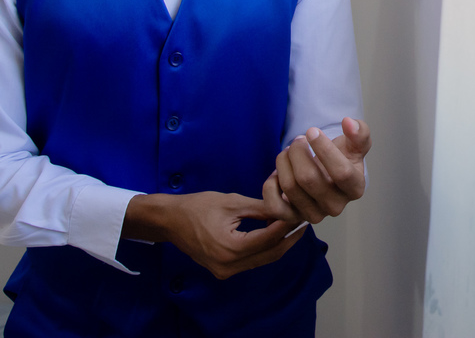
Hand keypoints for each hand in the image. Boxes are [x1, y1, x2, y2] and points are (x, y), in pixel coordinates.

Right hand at [123, 191, 303, 279]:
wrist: (170, 221)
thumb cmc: (198, 207)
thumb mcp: (233, 202)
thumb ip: (261, 208)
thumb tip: (286, 206)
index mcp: (230, 248)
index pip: (269, 238)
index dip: (287, 225)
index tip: (301, 212)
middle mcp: (229, 265)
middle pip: (270, 254)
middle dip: (289, 238)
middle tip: (304, 222)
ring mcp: (225, 271)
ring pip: (263, 259)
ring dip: (279, 244)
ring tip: (293, 226)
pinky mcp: (223, 270)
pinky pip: (252, 261)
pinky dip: (265, 249)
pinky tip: (274, 234)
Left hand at [273, 117, 370, 223]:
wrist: (327, 175)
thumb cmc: (341, 158)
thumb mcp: (355, 144)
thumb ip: (359, 132)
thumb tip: (349, 123)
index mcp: (355, 188)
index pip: (341, 172)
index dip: (324, 149)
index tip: (312, 131)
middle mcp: (336, 206)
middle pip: (308, 178)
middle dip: (297, 151)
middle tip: (298, 140)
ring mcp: (314, 215)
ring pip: (290, 187)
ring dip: (283, 161)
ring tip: (288, 151)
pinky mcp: (292, 218)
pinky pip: (273, 205)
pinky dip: (270, 184)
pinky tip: (278, 172)